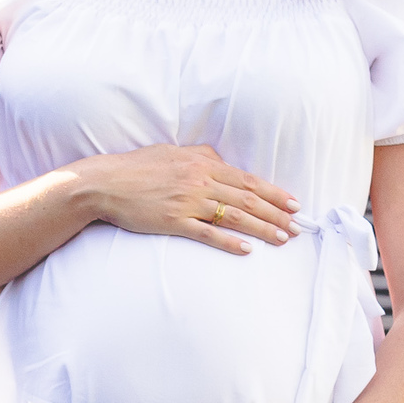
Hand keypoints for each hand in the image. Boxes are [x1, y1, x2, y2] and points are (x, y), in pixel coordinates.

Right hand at [75, 144, 298, 254]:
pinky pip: (208, 234)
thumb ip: (200, 156)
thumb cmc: (137, 166)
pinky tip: (247, 250)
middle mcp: (200, 181)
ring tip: (283, 239)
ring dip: (262, 229)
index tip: (293, 203)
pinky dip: (230, 242)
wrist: (105, 183)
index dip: (273, 192)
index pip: (247, 179)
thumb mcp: (172, 152)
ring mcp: (188, 202)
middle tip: (297, 225)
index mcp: (202, 163)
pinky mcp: (174, 222)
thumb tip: (221, 160)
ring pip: (235, 216)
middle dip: (277, 213)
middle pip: (248, 198)